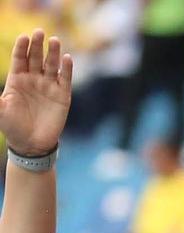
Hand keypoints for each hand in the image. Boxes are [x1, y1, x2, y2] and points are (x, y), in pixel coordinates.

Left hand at [0, 31, 69, 157]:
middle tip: (39, 32)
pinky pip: (65, 79)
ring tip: (54, 40)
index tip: (24, 37)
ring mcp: (48, 86)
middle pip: (36, 58)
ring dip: (53, 53)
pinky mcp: (62, 96)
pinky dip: (67, 69)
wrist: (31, 144)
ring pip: (51, 65)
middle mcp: (33, 80)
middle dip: (37, 45)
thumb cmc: (11, 126)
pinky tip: (67, 58)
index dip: (21, 48)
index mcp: (17, 80)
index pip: (19, 59)